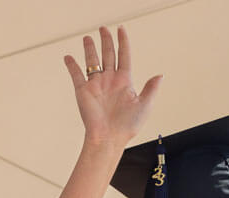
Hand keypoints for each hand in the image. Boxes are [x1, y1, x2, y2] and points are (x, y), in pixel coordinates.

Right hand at [63, 26, 161, 147]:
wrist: (108, 138)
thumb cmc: (126, 126)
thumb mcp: (145, 106)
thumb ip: (151, 89)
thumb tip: (160, 75)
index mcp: (124, 82)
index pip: (124, 55)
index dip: (123, 41)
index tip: (121, 30)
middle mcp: (110, 80)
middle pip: (108, 54)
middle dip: (106, 40)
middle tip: (103, 29)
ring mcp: (96, 85)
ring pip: (92, 61)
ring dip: (90, 49)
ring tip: (88, 38)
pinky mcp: (83, 91)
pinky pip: (76, 74)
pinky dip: (71, 65)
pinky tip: (68, 57)